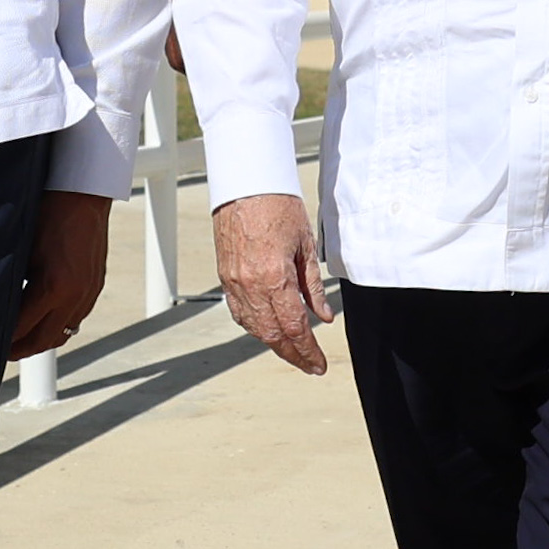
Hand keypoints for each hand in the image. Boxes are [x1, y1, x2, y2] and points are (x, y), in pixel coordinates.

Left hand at [8, 191, 113, 362]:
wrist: (82, 194)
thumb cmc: (46, 213)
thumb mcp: (20, 248)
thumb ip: (10, 282)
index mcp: (53, 287)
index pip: (22, 328)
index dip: (3, 340)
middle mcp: (75, 296)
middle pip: (44, 341)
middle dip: (19, 349)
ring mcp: (89, 294)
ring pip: (62, 334)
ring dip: (40, 341)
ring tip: (19, 341)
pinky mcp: (95, 287)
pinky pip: (76, 319)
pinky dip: (57, 326)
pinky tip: (42, 322)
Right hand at [213, 191, 331, 378]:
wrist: (246, 183)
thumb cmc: (278, 206)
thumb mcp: (305, 246)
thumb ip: (312, 287)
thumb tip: (323, 317)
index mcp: (274, 277)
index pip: (293, 327)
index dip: (308, 350)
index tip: (318, 364)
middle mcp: (250, 285)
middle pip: (272, 335)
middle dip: (292, 354)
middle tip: (309, 365)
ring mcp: (233, 282)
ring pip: (253, 327)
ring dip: (274, 343)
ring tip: (293, 350)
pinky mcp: (225, 276)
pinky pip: (239, 312)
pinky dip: (254, 326)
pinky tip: (267, 330)